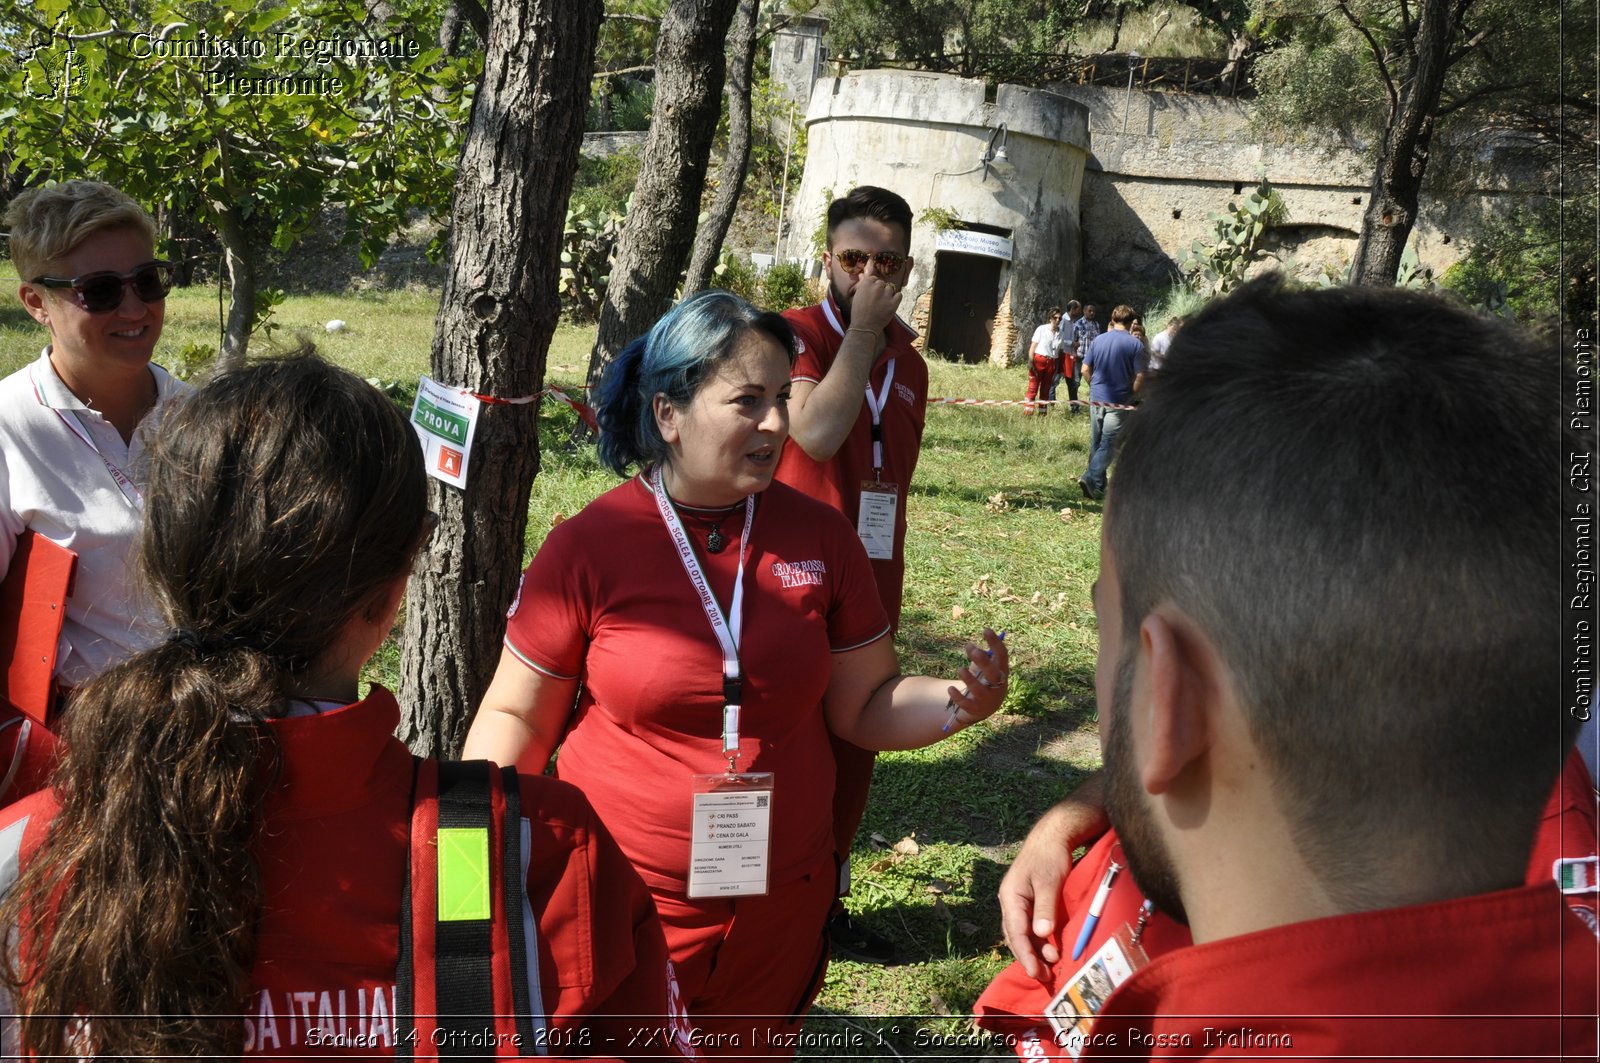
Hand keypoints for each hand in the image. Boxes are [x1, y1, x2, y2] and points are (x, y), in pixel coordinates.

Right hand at [848, 273, 901, 337]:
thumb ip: (862, 284)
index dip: (873, 287)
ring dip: (888, 294)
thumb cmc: (858, 312)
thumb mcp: (857, 296)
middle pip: (883, 283)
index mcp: (866, 283)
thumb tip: (863, 274)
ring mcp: (886, 295)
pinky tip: (890, 304)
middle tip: (877, 300)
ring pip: (891, 288)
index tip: (872, 294)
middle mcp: (877, 287)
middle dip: (881, 290)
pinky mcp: (893, 303)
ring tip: (883, 303)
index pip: (874, 279)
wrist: (864, 327)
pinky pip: (899, 295)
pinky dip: (896, 298)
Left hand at [947, 627, 1007, 724]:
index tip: (985, 630)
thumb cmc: (985, 680)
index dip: (996, 643)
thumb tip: (970, 647)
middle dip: (983, 661)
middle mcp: (998, 685)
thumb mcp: (987, 668)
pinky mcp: (976, 708)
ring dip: (969, 678)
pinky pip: (966, 704)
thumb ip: (980, 657)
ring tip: (960, 669)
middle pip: (992, 673)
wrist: (985, 706)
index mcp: (1002, 671)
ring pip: (979, 689)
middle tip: (970, 649)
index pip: (1002, 655)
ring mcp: (987, 698)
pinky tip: (950, 689)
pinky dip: (957, 696)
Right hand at [998, 775, 1107, 980]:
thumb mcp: (1049, 880)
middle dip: (1028, 957)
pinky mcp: (1030, 902)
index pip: (1015, 931)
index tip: (1035, 972)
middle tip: (1043, 976)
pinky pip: (1030, 927)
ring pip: (1023, 933)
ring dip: (1034, 950)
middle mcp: (1011, 902)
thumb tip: (1042, 934)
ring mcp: (1019, 902)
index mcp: (1010, 896)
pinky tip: (1049, 949)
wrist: (1054, 836)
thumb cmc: (1050, 856)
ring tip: (1049, 966)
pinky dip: (1038, 941)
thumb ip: (1045, 907)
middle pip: (1016, 936)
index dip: (1025, 954)